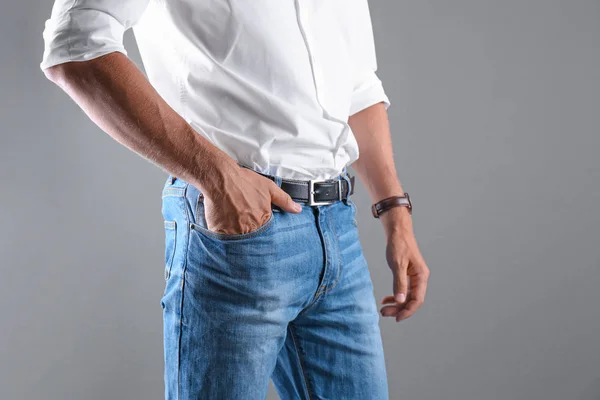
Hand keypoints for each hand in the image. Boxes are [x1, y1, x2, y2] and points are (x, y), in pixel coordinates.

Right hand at [202, 165, 302, 234]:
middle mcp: (249, 229)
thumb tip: (297, 210)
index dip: (262, 228)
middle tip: (243, 221)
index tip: (257, 224)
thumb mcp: (268, 188)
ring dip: (237, 234)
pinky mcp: (219, 232)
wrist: (220, 178)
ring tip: (233, 222)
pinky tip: (223, 225)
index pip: (267, 233)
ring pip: (238, 240)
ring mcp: (233, 232)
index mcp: (263, 220)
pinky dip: (224, 235)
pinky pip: (223, 239)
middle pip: (252, 237)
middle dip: (250, 232)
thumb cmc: (244, 181)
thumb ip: (284, 200)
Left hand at [379, 207, 429, 321]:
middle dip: (399, 309)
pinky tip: (386, 299)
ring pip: (406, 296)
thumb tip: (400, 300)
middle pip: (412, 300)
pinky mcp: (407, 275)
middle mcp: (419, 278)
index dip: (407, 311)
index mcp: (421, 276)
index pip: (417, 299)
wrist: (398, 231)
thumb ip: (399, 283)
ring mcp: (414, 277)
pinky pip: (403, 290)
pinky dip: (395, 296)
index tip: (396, 318)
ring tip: (383, 308)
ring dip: (396, 304)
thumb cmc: (399, 245)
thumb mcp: (397, 264)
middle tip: (384, 313)